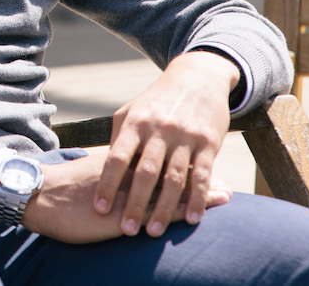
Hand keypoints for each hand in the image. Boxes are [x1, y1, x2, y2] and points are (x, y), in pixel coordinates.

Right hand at [20, 152, 231, 243]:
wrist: (39, 195)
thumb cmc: (62, 185)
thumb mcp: (91, 169)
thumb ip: (111, 164)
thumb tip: (123, 163)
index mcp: (121, 154)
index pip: (160, 151)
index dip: (185, 153)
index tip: (206, 154)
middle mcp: (130, 168)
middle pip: (173, 166)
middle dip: (201, 172)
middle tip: (224, 180)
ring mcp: (128, 190)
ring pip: (171, 187)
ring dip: (199, 192)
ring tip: (225, 196)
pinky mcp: (124, 212)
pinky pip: (159, 211)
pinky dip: (182, 211)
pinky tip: (198, 215)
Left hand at [94, 50, 239, 236]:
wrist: (197, 77)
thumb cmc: (157, 100)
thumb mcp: (132, 111)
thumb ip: (118, 137)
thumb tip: (103, 168)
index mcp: (135, 122)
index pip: (117, 157)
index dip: (107, 184)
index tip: (99, 208)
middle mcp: (159, 130)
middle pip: (145, 173)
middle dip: (135, 204)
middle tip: (127, 231)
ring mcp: (185, 137)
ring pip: (173, 178)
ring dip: (164, 208)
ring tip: (153, 232)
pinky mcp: (208, 143)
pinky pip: (202, 175)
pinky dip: (197, 199)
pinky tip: (190, 219)